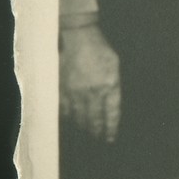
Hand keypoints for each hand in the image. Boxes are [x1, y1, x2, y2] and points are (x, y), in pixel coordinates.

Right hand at [61, 24, 119, 141]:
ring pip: (79, 117)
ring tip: (87, 133)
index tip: (110, 138)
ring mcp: (76, 93)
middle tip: (98, 139)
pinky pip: (65, 110)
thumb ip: (114, 86)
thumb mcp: (116, 67)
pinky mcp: (62, 90)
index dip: (111, 128)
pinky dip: (69, 118)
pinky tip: (72, 121)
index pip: (111, 113)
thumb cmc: (101, 51)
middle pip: (94, 119)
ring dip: (83, 127)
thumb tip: (111, 105)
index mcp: (110, 86)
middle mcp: (93, 92)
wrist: (80, 40)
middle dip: (97, 131)